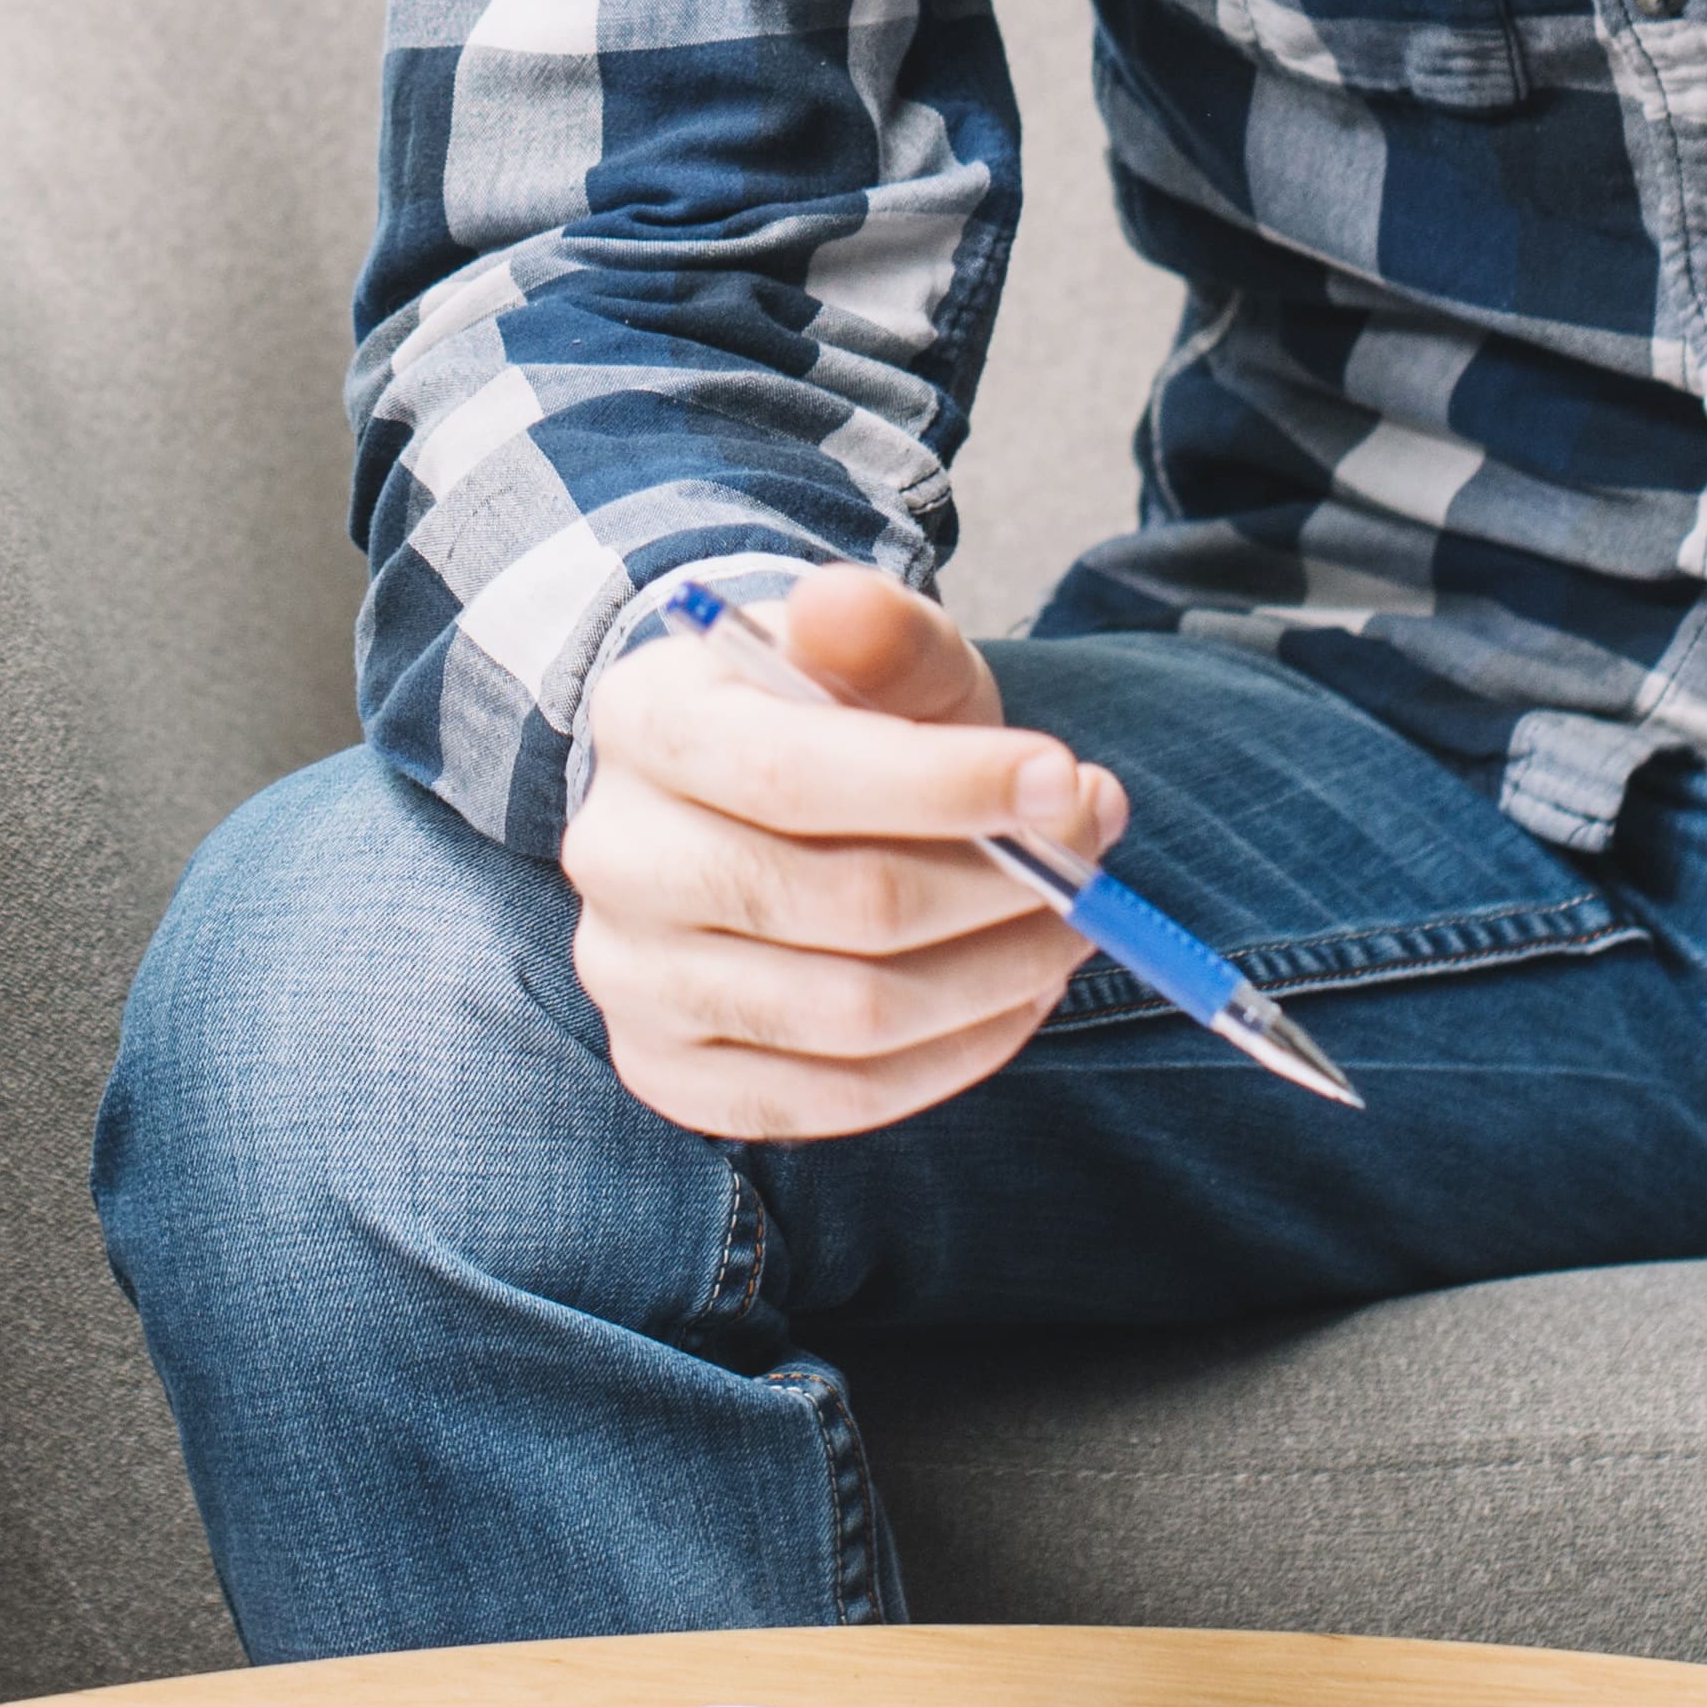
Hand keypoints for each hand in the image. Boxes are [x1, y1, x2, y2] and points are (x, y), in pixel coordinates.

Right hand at [560, 566, 1125, 1141]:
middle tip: (1093, 864)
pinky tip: (1008, 998)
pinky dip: (953, 1057)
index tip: (1069, 780)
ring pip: (854, 1015)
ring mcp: (631, 976)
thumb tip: (842, 606)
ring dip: (997, 977)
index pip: (794, 775)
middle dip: (1000, 890)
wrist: (757, 808)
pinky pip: (835, 1099)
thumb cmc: (836, 725)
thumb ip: (878, 632)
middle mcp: (614, 855)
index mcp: (644, 721)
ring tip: (1066, 929)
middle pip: (841, 905)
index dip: (948, 787)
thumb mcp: (873, 657)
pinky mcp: (668, 1072)